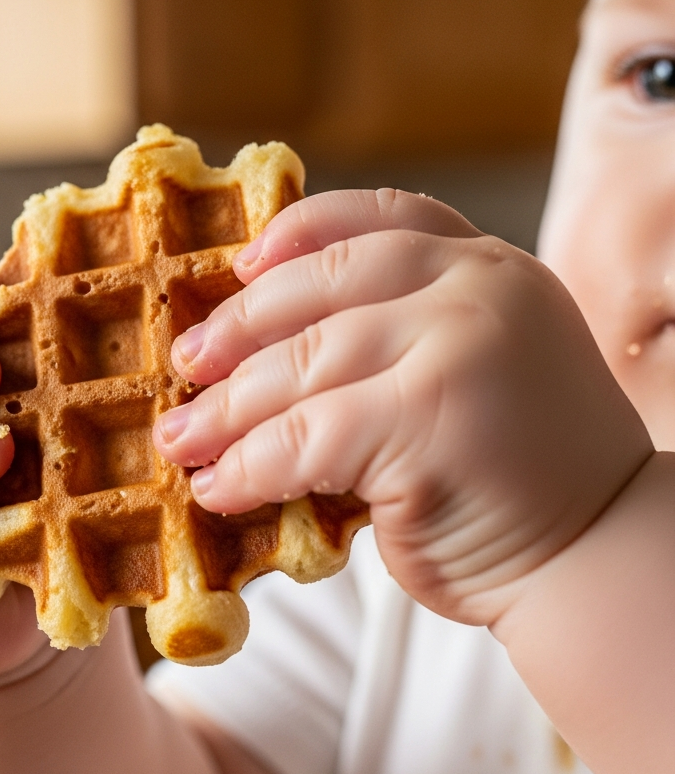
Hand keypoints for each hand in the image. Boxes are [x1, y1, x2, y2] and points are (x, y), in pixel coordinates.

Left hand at [152, 190, 652, 624]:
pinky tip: (220, 489)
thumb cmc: (514, 473)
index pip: (380, 217)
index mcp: (487, 266)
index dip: (298, 232)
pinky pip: (306, 438)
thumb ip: (390, 341)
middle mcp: (478, 289)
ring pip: (304, 364)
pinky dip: (250, 467)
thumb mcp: (466, 372)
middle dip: (240, 327)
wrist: (592, 556)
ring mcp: (459, 345)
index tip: (239, 262)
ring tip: (182, 439)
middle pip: (322, 286)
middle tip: (186, 362)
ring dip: (227, 410)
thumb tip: (256, 351)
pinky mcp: (430, 418)